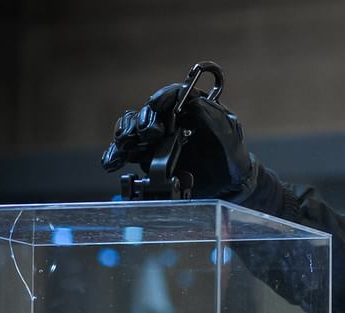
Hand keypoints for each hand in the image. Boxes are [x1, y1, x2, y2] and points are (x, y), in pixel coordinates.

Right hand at [102, 83, 252, 198]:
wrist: (227, 185)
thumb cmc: (232, 156)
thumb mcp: (230, 137)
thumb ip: (214, 119)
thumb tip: (195, 101)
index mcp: (193, 107)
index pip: (174, 95)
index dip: (163, 99)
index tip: (157, 106)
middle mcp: (171, 118)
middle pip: (148, 111)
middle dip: (143, 121)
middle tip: (149, 136)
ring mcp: (157, 136)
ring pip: (132, 128)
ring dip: (125, 136)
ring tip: (126, 149)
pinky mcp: (148, 155)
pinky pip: (126, 151)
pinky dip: (115, 154)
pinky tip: (112, 162)